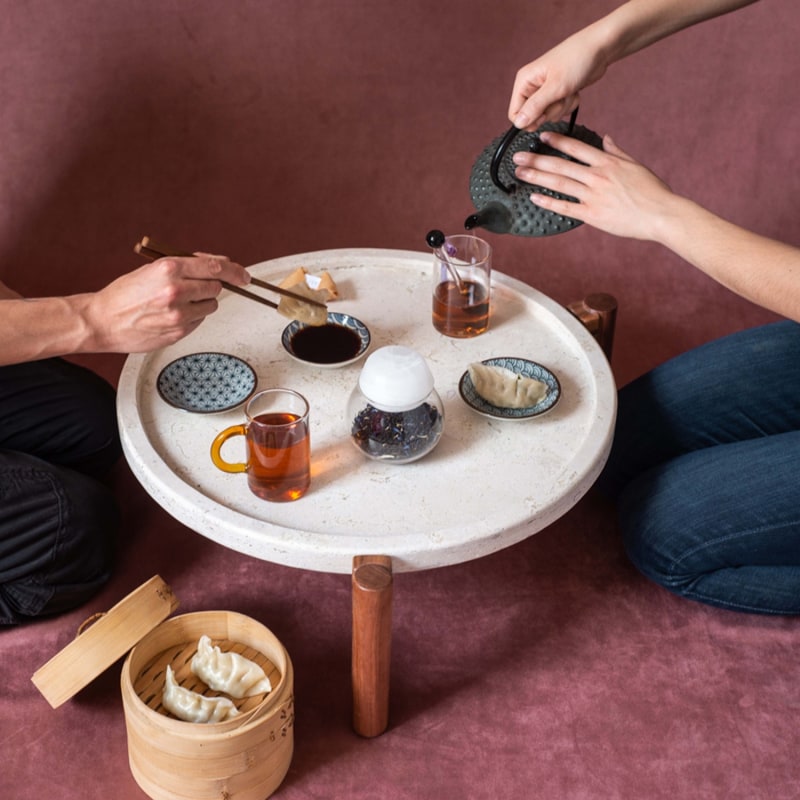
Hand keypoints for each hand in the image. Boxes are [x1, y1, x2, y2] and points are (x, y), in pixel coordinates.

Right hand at [85, 253, 250, 352]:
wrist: (103, 321)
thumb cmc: (124, 294)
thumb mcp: (152, 270)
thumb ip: (185, 267)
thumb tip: (216, 265)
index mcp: (169, 269)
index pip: (215, 267)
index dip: (235, 271)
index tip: (244, 275)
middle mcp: (176, 291)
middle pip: (216, 287)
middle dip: (210, 285)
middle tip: (195, 286)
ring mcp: (178, 314)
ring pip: (210, 306)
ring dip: (201, 302)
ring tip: (178, 302)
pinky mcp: (179, 332)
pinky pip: (199, 321)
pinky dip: (192, 316)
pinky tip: (171, 315)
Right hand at [507, 30, 608, 130]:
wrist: (599, 48)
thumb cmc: (576, 59)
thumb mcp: (554, 87)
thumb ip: (535, 107)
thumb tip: (518, 124)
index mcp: (524, 81)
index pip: (515, 114)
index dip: (529, 120)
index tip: (543, 115)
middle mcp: (532, 86)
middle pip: (533, 117)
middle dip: (550, 111)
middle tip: (559, 96)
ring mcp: (546, 91)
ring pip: (548, 115)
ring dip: (561, 107)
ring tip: (568, 90)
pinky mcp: (558, 94)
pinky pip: (560, 111)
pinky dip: (569, 104)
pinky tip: (573, 90)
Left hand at [511, 132, 675, 240]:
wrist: (661, 214)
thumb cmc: (652, 191)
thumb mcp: (635, 165)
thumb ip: (617, 152)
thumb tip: (606, 139)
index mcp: (608, 163)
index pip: (576, 147)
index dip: (557, 141)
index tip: (541, 136)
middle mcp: (597, 176)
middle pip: (561, 165)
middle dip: (537, 159)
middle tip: (518, 156)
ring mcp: (594, 195)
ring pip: (559, 183)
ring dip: (537, 176)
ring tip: (520, 172)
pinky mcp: (592, 214)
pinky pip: (565, 207)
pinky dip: (548, 202)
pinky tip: (534, 197)